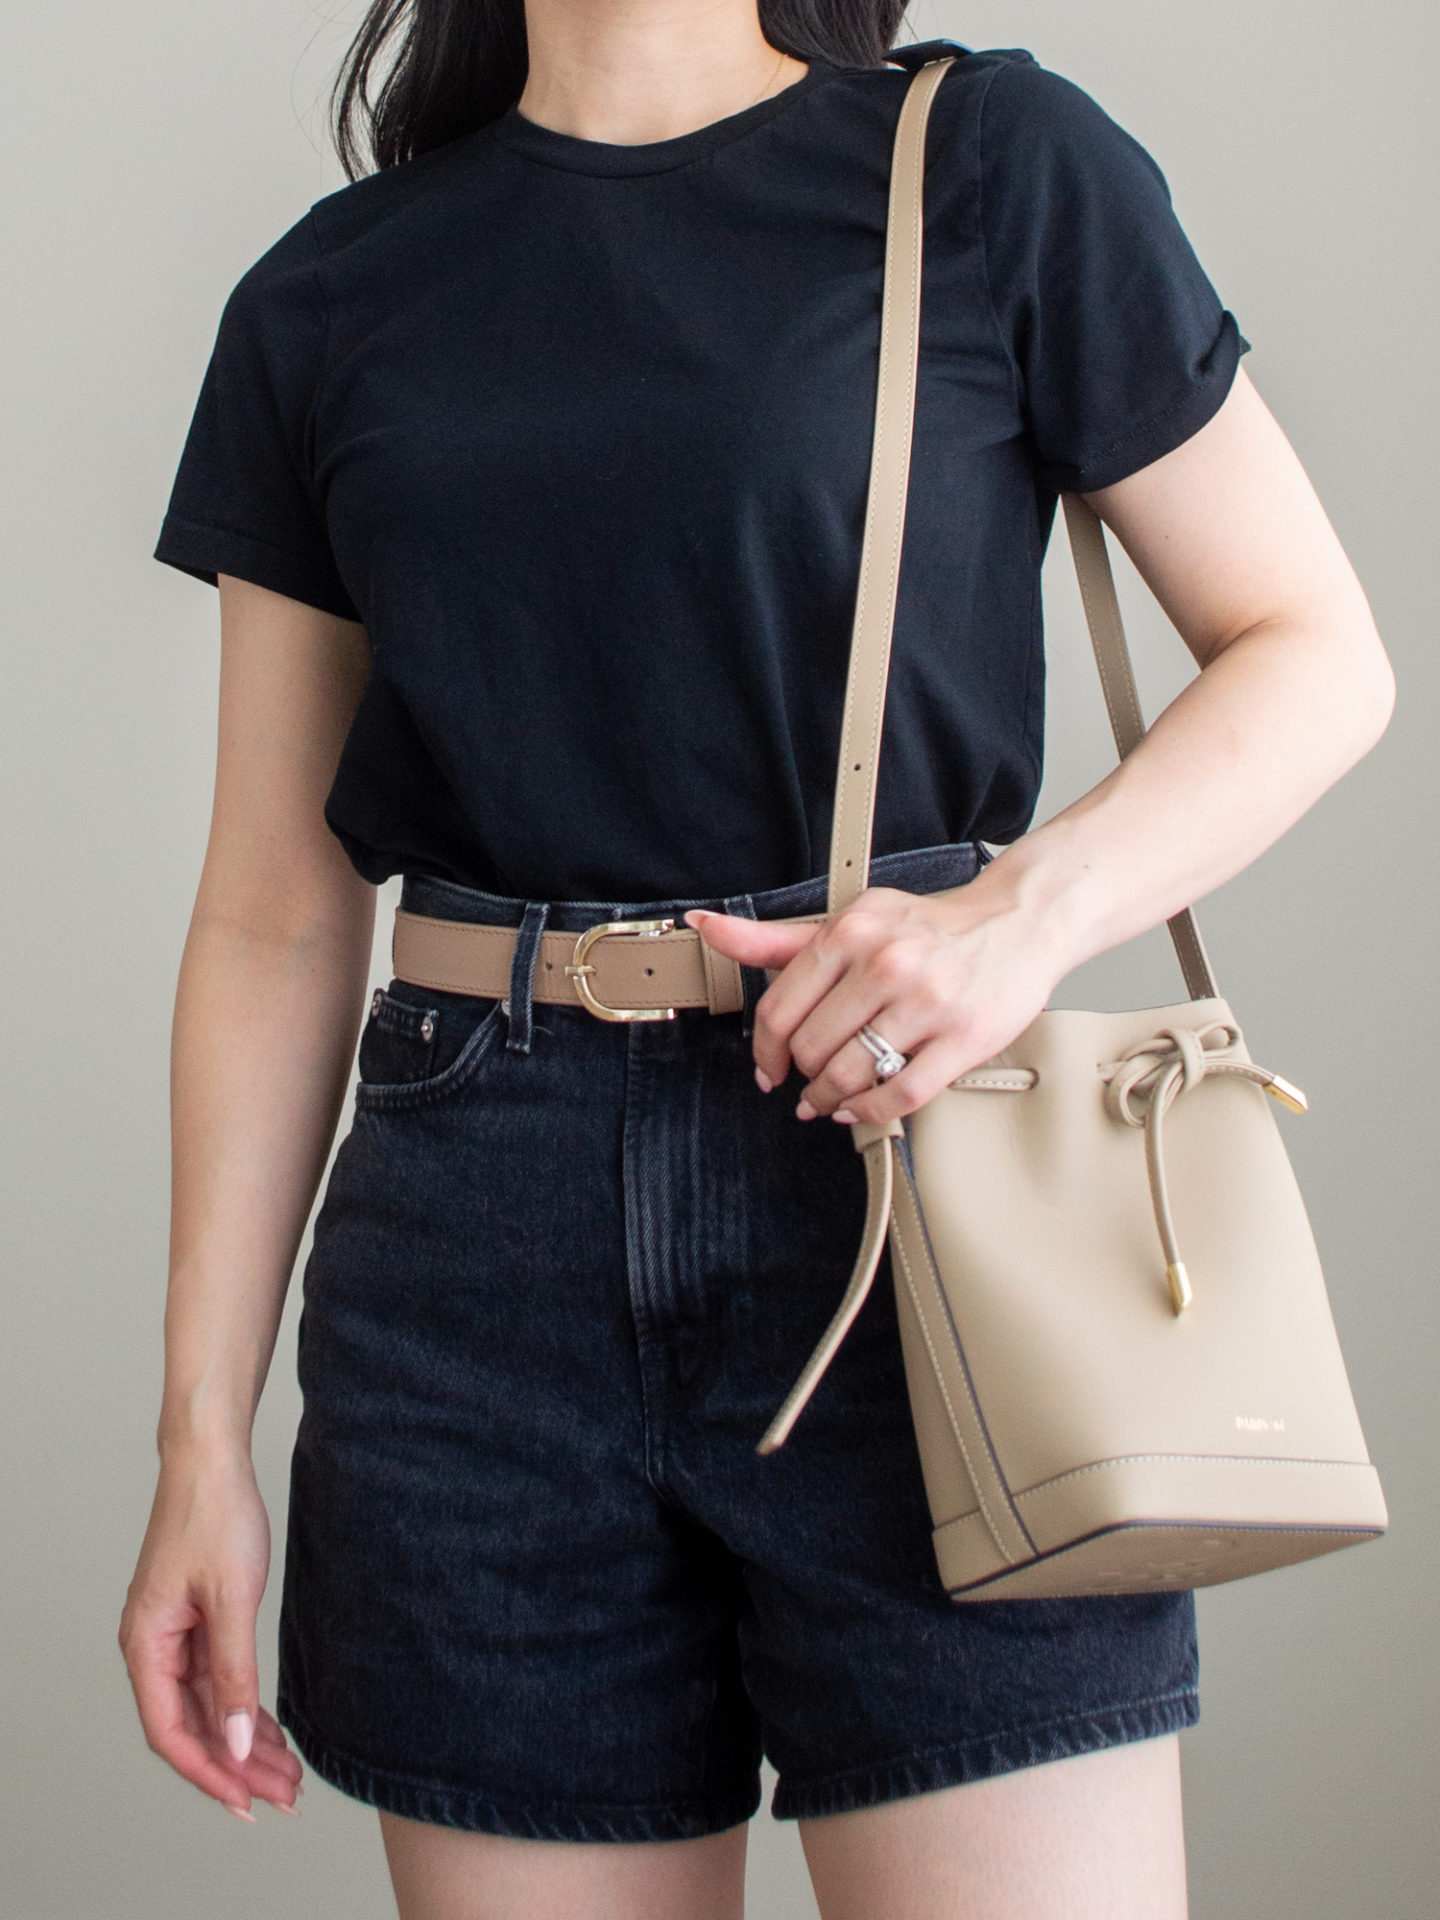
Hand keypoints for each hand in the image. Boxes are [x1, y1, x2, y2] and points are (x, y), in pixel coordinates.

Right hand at [119, 1453, 301, 1820]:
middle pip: (192, 1725)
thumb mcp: (232, 1599)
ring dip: (243, 1741)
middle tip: (284, 1796)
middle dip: (236, 1765)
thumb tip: (233, 1743)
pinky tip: (270, 1731)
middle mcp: (151, 1646)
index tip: (247, 1804)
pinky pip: (216, 1679)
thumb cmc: (215, 1515)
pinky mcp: (195, 1621)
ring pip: (207, 1706)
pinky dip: (243, 1707)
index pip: (171, 1732)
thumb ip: (233, 1674)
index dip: (209, 1773)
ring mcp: (173, 1635)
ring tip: (286, 1774)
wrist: (213, 1459)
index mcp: (146, 1644)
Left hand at [684, 867, 1064, 1126]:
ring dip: (830, 1099)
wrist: (1018, 922)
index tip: (768, 1068)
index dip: (765, 1050)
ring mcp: (927, 1002)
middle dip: (802, 1075)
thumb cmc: (928, 927)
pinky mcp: (963, 1038)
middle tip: (806, 1084)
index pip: (780, 1008)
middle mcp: (885, 964)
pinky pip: (900, 1094)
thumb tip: (706, 926)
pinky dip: (871, 1111)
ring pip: (851, 1074)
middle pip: (812, 1048)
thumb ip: (777, 938)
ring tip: (828, 1100)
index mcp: (850, 932)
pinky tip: (862, 1106)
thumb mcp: (850, 919)